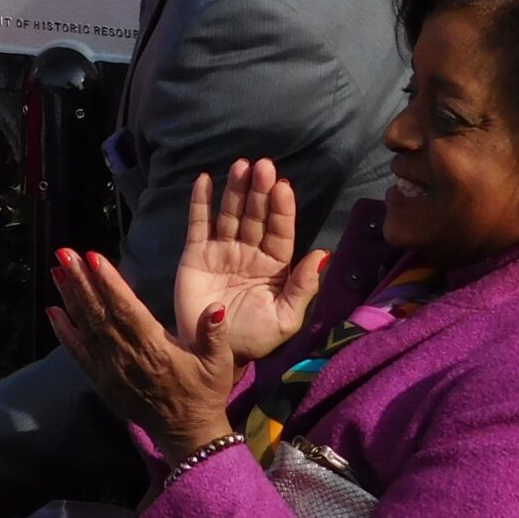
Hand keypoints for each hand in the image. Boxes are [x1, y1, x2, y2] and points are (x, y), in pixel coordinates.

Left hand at [50, 247, 234, 460]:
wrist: (186, 433)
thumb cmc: (204, 392)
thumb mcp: (218, 363)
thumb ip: (215, 334)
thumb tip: (216, 306)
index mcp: (155, 348)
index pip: (127, 310)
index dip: (109, 283)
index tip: (93, 257)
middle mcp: (127, 357)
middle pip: (99, 313)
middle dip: (81, 281)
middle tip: (65, 253)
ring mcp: (110, 369)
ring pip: (85, 327)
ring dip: (70, 297)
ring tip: (57, 269)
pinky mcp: (101, 380)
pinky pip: (77, 353)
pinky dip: (64, 332)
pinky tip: (52, 311)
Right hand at [171, 160, 324, 362]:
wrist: (212, 352)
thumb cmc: (253, 338)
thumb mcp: (285, 319)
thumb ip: (302, 287)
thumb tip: (322, 254)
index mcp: (275, 266)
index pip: (280, 231)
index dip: (282, 209)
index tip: (283, 186)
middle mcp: (250, 252)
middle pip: (256, 215)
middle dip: (260, 191)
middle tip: (263, 165)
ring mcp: (222, 250)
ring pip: (230, 214)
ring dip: (235, 189)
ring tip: (240, 166)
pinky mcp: (196, 254)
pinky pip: (199, 224)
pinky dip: (200, 202)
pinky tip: (204, 180)